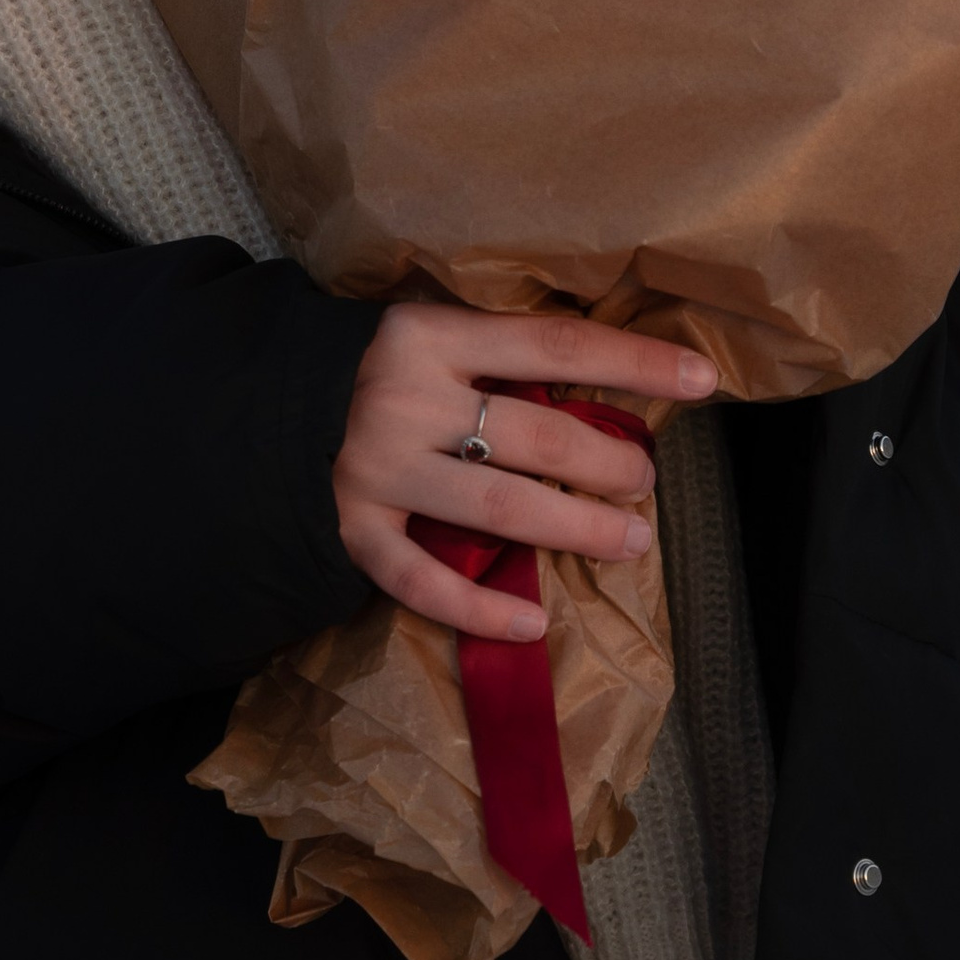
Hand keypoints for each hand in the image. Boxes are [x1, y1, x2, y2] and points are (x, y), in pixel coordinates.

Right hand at [333, 302, 714, 643]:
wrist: (257, 409)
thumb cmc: (371, 371)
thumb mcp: (430, 338)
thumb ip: (499, 359)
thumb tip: (610, 389)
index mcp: (430, 334)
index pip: (555, 347)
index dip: (634, 364)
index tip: (701, 382)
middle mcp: (402, 399)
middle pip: (534, 436)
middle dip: (607, 463)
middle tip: (646, 482)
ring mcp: (375, 469)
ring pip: (495, 508)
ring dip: (573, 528)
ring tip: (629, 541)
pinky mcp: (351, 529)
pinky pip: (421, 580)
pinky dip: (478, 609)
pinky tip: (531, 624)